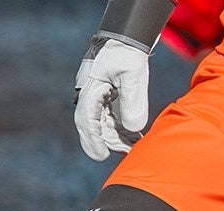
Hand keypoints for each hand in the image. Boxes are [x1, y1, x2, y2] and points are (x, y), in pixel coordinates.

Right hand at [74, 39, 150, 160]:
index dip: (92, 140)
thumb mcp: (133, 73)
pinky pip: (113, 124)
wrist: (126, 42)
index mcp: (90, 89)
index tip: (102, 156)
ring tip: (136, 148)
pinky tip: (136, 141)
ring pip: (105, 129)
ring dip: (119, 141)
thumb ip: (133, 99)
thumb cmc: (127, 53)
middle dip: (112, 143)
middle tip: (130, 153)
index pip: (86, 120)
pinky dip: (124, 134)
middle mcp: (90, 98)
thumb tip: (133, 128)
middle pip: (96, 129)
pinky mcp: (108, 105)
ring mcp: (99, 103)